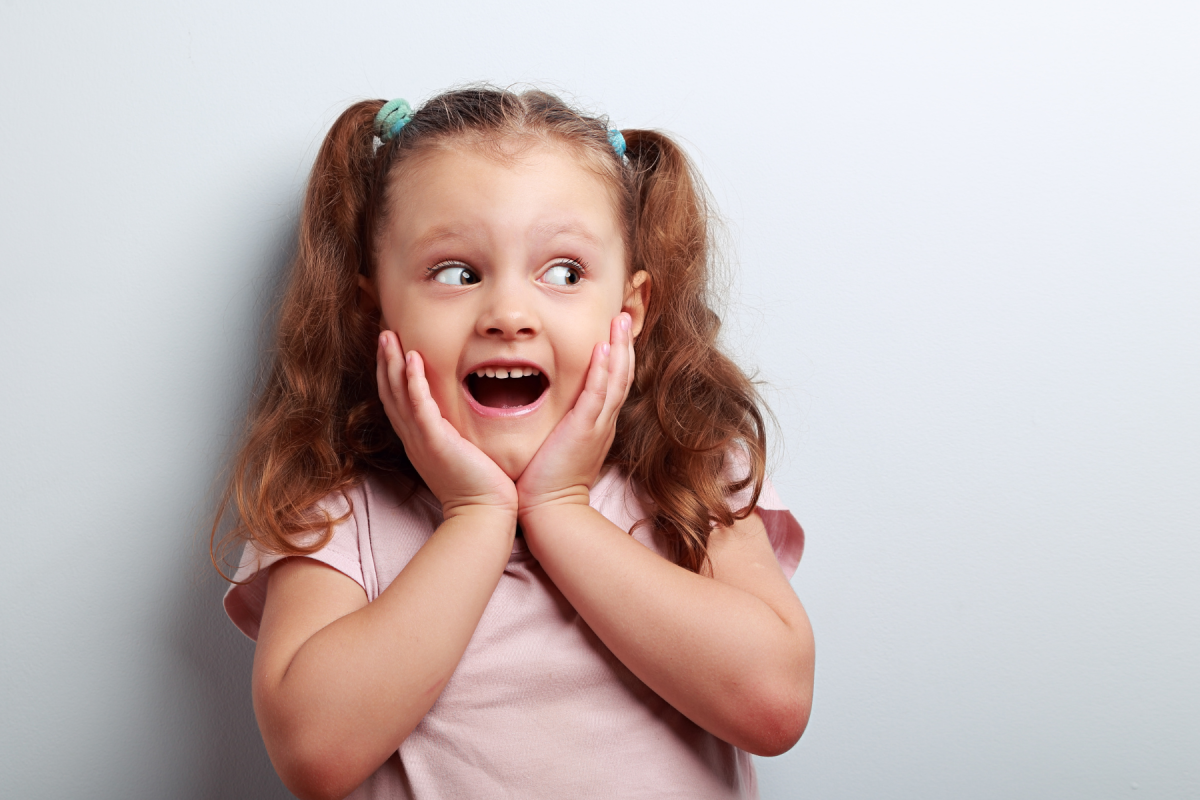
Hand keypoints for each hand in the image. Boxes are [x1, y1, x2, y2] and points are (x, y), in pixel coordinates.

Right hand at [376, 331, 517, 519]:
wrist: (483, 512)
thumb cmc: (480, 486)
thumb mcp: (462, 454)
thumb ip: (457, 434)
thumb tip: (464, 419)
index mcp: (419, 440)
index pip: (398, 401)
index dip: (392, 374)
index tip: (393, 348)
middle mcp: (414, 438)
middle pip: (390, 393)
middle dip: (384, 362)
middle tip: (384, 333)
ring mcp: (421, 439)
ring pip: (398, 394)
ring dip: (392, 363)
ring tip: (389, 336)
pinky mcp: (435, 441)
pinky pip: (419, 406)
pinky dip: (413, 381)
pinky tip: (411, 359)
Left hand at [516, 312, 634, 516]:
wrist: (550, 510)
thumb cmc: (546, 482)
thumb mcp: (558, 446)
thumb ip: (559, 425)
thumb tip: (549, 411)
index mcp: (597, 424)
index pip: (612, 383)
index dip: (618, 356)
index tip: (616, 331)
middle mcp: (602, 422)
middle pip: (622, 375)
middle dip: (625, 343)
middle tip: (626, 314)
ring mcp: (596, 426)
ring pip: (616, 379)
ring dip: (620, 347)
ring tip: (621, 319)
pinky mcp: (584, 430)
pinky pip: (597, 394)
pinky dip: (603, 370)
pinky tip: (604, 348)